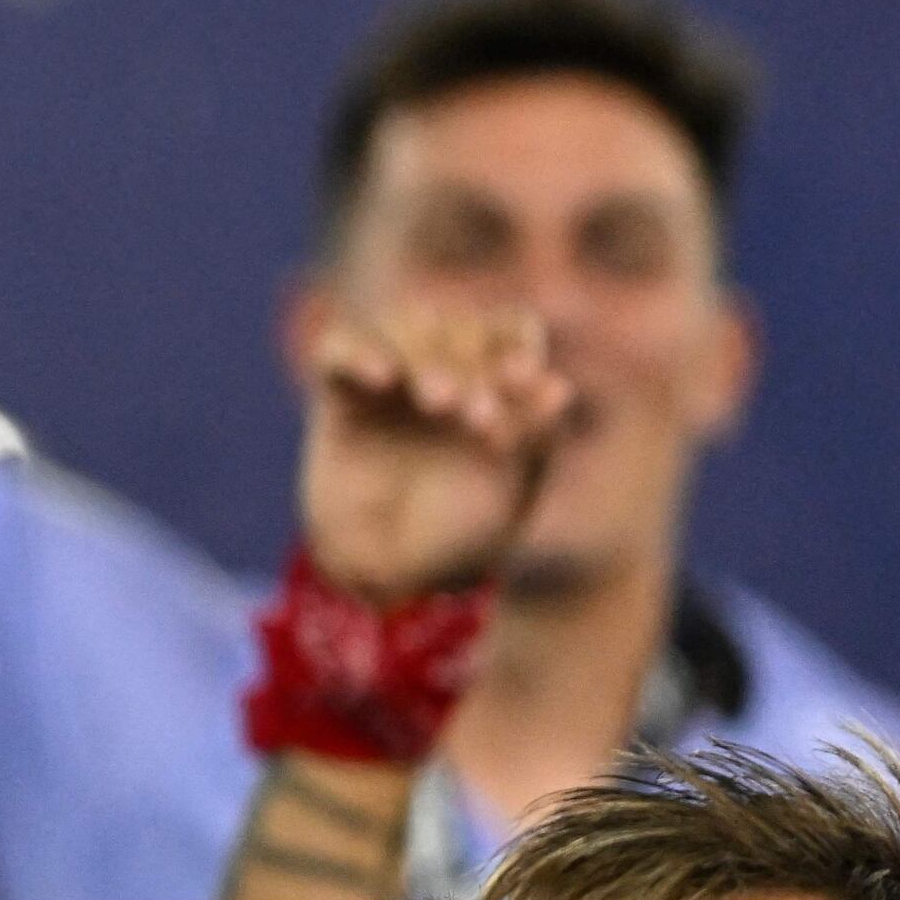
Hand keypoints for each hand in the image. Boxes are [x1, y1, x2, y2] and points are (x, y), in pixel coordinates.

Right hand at [297, 306, 563, 601]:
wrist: (391, 575)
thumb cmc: (465, 535)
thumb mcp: (512, 490)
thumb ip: (534, 437)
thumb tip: (560, 386)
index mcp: (496, 386)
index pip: (509, 330)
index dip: (514, 341)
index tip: (521, 376)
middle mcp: (445, 372)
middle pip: (456, 324)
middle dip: (471, 361)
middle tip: (475, 415)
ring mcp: (390, 381)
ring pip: (402, 325)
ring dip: (425, 354)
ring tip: (436, 401)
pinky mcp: (338, 395)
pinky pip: (340, 348)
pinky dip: (358, 352)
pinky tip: (381, 376)